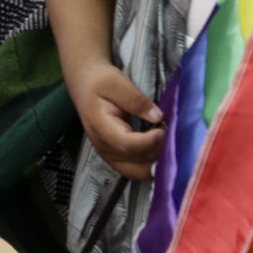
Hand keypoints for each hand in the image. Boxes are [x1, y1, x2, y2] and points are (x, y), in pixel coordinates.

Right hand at [69, 60, 162, 180]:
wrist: (85, 84)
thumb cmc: (99, 81)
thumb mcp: (116, 82)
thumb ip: (135, 99)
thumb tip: (157, 117)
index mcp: (100, 126)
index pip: (126, 145)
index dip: (149, 141)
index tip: (163, 128)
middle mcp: (103, 146)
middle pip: (134, 164)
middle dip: (156, 153)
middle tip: (168, 134)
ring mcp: (109, 154)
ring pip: (137, 171)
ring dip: (155, 161)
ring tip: (165, 141)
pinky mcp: (115, 156)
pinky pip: (136, 169)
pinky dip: (150, 164)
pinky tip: (159, 148)